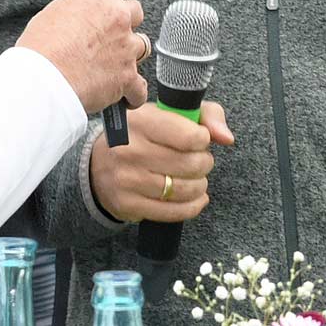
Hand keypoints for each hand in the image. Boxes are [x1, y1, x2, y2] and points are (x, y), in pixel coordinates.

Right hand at [16, 0, 147, 113]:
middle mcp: (118, 17)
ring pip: (142, 45)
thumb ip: (77, 9)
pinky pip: (140, 86)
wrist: (44, 82)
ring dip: (129, 52)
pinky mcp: (127, 76)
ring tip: (110, 64)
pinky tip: (123, 93)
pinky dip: (132, 91)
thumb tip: (82, 16)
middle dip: (124, 20)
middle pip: (136, 10)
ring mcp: (126, 47)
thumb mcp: (53, 13)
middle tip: (106, 32)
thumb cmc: (40, 49)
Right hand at [89, 99, 231, 221]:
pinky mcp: (128, 205)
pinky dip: (193, 206)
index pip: (190, 136)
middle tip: (198, 160)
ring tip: (195, 177)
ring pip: (185, 189)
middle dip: (204, 163)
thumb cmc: (143, 135)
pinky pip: (175, 212)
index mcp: (140, 121)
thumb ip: (205, 115)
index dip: (203, 140)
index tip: (199, 139)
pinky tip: (195, 197)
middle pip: (191, 164)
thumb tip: (226, 138)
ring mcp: (127, 180)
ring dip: (199, 185)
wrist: (99, 164)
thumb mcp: (168, 113)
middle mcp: (130, 150)